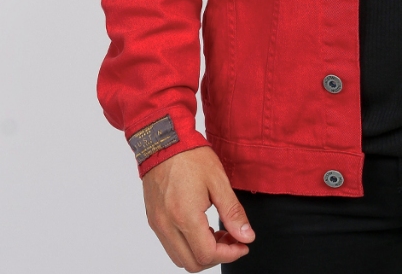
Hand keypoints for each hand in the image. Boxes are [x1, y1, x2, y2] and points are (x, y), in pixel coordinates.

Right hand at [142, 145, 254, 269]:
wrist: (164, 140)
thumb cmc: (191, 157)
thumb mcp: (218, 181)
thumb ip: (233, 213)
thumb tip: (247, 237)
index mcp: (184, 216)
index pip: (207, 254)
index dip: (230, 254)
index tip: (243, 244)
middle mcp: (167, 226)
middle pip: (192, 263)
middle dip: (217, 256)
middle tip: (233, 239)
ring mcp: (158, 224)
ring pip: (180, 258)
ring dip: (201, 253)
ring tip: (218, 233)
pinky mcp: (154, 220)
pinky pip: (171, 246)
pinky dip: (188, 245)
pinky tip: (202, 227)